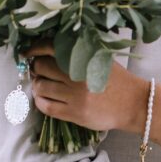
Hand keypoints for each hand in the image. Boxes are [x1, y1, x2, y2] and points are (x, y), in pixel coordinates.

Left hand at [28, 44, 146, 133]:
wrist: (132, 103)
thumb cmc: (117, 78)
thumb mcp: (101, 57)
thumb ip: (79, 51)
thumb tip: (49, 49)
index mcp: (82, 58)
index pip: (49, 48)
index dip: (34, 49)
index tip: (28, 52)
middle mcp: (76, 75)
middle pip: (41, 67)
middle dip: (36, 67)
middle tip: (39, 69)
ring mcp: (74, 96)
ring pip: (41, 87)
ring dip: (37, 84)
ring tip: (42, 84)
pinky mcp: (74, 113)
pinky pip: (46, 106)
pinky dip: (39, 101)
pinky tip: (43, 98)